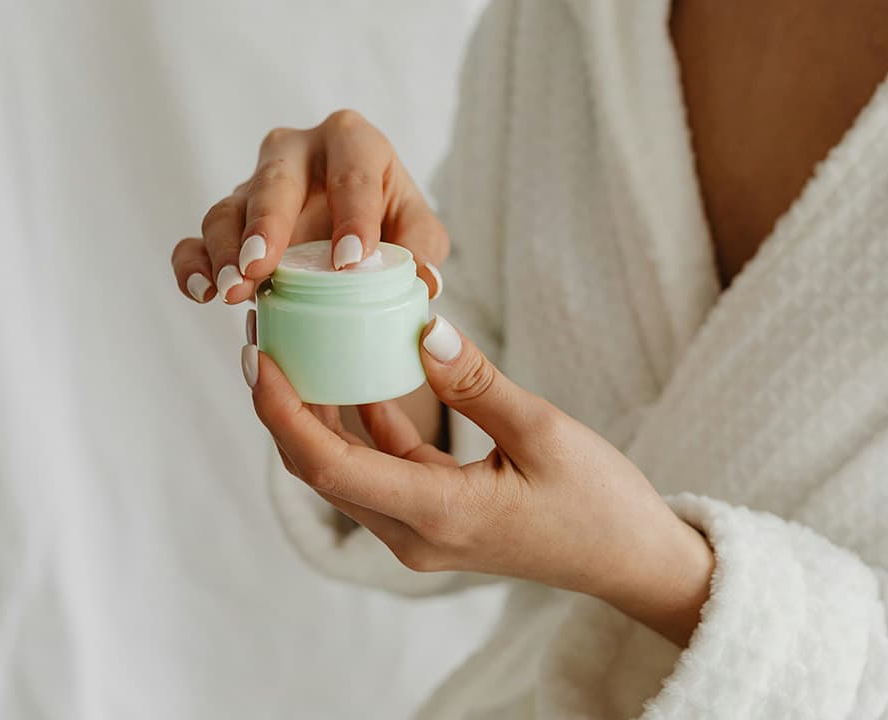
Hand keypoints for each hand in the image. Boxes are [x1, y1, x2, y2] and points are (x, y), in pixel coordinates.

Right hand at [170, 110, 447, 304]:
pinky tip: (202, 292)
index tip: (349, 263)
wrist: (354, 233)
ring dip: (226, 251)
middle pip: (276, 180)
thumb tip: (423, 282)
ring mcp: (255, 186)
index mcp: (353, 142)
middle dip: (267, 223)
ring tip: (234, 290)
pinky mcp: (228, 222)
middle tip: (264, 266)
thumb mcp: (418, 230)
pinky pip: (197, 239)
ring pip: (229, 209)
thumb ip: (423, 250)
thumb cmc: (390, 222)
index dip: (352, 217)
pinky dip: (193, 264)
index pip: (354, 173)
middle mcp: (296, 153)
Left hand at [242, 315, 714, 646]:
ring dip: (318, 416)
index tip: (258, 355)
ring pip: (345, 471)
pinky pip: (381, 471)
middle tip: (268, 336)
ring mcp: (421, 532)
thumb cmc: (598, 502)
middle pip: (321, 469)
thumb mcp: (543, 432)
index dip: (282, 411)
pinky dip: (364, 427)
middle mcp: (414, 534)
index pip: (328, 464)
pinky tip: (362, 377)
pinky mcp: (435, 520)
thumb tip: (422, 328)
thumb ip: (477, 382)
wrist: (629, 559)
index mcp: (436, 514)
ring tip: (301, 349)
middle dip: (285, 406)